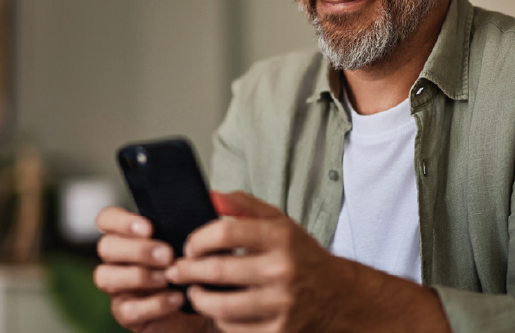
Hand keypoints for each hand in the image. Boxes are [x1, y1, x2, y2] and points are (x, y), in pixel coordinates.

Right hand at [93, 206, 212, 332]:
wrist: (204, 305)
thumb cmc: (195, 268)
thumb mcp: (197, 244)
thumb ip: (197, 223)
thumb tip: (212, 200)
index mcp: (129, 236)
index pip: (107, 219)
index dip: (122, 221)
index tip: (149, 228)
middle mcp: (117, 259)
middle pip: (106, 246)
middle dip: (137, 250)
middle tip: (167, 255)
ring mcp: (118, 287)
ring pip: (105, 276)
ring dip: (139, 275)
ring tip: (168, 277)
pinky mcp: (126, 313)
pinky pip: (127, 309)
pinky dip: (153, 304)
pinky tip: (176, 298)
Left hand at [166, 192, 449, 332]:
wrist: (338, 296)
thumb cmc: (301, 256)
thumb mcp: (280, 223)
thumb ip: (243, 206)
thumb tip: (208, 195)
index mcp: (280, 237)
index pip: (226, 232)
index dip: (198, 240)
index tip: (189, 246)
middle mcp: (283, 269)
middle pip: (218, 271)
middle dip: (187, 271)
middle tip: (176, 270)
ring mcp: (282, 303)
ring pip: (222, 306)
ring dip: (198, 299)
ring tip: (192, 291)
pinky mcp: (279, 330)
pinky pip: (235, 329)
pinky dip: (219, 320)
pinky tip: (216, 311)